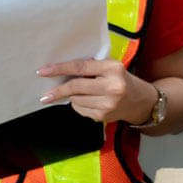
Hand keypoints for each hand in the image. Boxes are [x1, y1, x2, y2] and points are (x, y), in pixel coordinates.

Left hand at [38, 58, 152, 124]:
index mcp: (113, 69)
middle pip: (75, 87)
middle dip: (57, 91)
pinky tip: (91, 101)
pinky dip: (79, 105)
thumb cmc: (120, 79)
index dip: (59, 69)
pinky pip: (80, 109)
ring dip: (72, 96)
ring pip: (76, 100)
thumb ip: (90, 66)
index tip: (43, 71)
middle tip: (45, 95)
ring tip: (85, 93)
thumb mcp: (111, 66)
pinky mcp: (103, 116)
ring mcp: (108, 104)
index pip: (80, 68)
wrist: (140, 101)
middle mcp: (112, 86)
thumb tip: (60, 71)